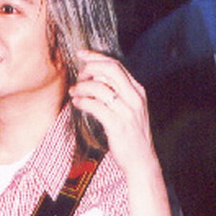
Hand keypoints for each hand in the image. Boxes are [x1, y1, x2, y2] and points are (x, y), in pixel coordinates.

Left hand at [69, 50, 156, 176]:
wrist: (141, 161)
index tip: (82, 54)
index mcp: (138, 91)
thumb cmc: (131, 135)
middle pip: (110, 70)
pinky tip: (77, 103)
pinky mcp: (117, 125)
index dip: (97, 57)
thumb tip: (95, 77)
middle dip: (90, 68)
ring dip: (82, 87)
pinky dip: (82, 102)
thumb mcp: (130, 109)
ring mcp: (127, 111)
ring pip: (100, 88)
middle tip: (78, 76)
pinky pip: (95, 106)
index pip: (116, 65)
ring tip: (74, 92)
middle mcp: (134, 98)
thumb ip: (117, 92)